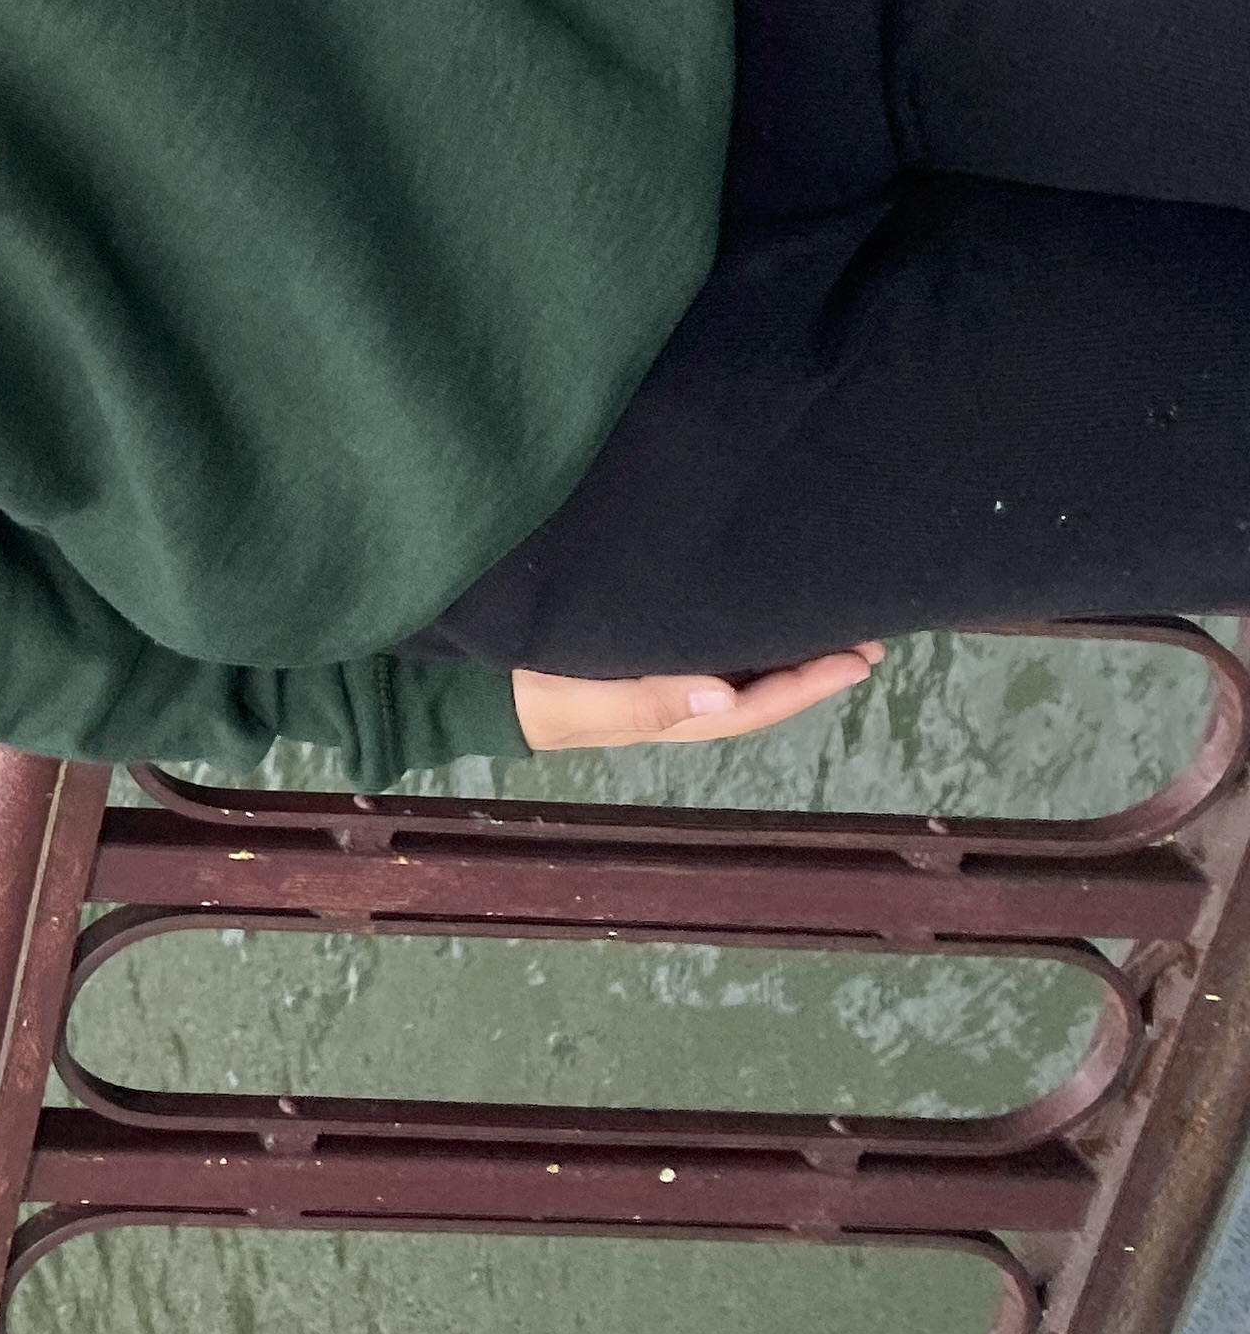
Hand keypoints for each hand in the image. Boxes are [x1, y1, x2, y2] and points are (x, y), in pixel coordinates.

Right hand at [512, 640, 886, 750]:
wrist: (464, 686)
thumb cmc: (515, 685)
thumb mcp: (571, 695)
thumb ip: (641, 700)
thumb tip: (722, 696)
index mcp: (665, 713)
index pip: (751, 704)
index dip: (807, 684)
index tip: (857, 658)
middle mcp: (673, 700)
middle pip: (758, 692)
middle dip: (813, 670)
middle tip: (869, 639)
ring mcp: (657, 681)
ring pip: (739, 674)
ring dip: (788, 656)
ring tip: (837, 628)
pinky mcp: (638, 657)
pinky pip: (711, 654)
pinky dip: (748, 640)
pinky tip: (765, 620)